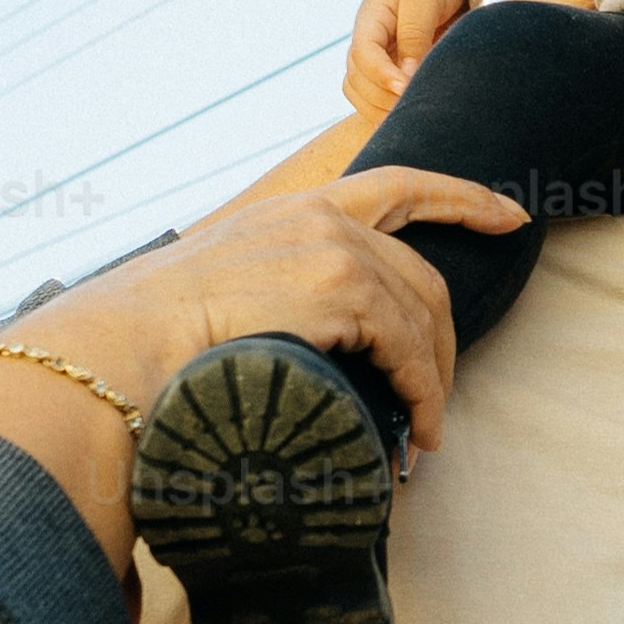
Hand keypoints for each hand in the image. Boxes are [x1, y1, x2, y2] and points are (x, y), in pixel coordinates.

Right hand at [0, 165, 527, 561]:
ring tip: (422, 436)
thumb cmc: (147, 347)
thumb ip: (268, 300)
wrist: (114, 352)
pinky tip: (416, 433)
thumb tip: (287, 351)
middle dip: (442, 339)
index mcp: (290, 211)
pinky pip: (410, 347)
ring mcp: (332, 247)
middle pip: (421, 271)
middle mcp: (318, 216)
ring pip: (422, 313)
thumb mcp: (216, 296)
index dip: (461, 198)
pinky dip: (422, 393)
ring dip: (431, 380)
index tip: (509, 213)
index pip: (397, 188)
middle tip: (434, 401)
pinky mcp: (341, 288)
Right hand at [345, 0, 473, 113]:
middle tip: (415, 106)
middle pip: (356, 80)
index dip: (381, 75)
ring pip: (359, 94)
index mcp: (370, 21)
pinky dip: (383, 112)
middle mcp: (365, 43)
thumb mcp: (423, 1)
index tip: (405, 88)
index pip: (363, 54)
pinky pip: (371, 99)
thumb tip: (408, 77)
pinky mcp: (383, 72)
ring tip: (411, 117)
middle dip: (382, 97)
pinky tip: (406, 118)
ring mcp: (371, 59)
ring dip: (379, 110)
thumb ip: (415, 36)